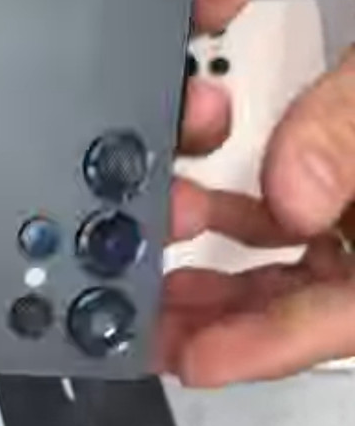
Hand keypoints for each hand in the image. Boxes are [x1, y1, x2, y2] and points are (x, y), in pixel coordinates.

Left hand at [160, 50, 354, 386]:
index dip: (274, 345)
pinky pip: (304, 226)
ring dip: (231, 277)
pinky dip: (250, 224)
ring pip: (304, 272)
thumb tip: (291, 197)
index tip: (201, 357)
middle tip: (159, 326)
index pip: (353, 317)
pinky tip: (203, 215)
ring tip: (164, 278)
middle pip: (317, 307)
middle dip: (232, 322)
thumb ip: (348, 136)